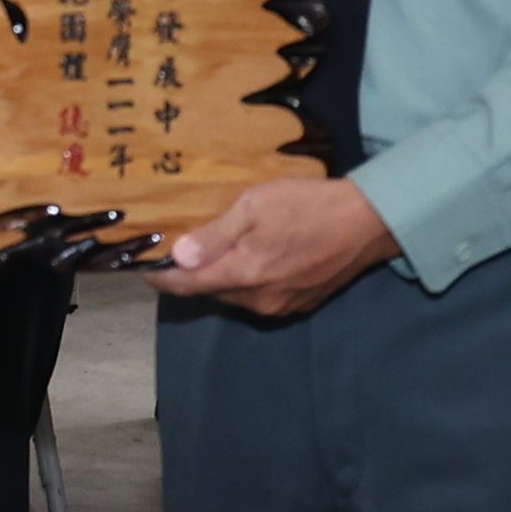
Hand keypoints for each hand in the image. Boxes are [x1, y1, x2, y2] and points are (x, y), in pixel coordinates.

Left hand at [148, 174, 398, 318]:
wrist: (368, 223)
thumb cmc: (307, 206)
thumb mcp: (254, 208)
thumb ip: (215, 236)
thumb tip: (178, 258)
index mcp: (244, 277)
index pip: (189, 286)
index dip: (162, 278)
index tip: (142, 267)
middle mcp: (261, 300)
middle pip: (212, 292)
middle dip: (192, 275)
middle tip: (176, 250)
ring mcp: (284, 305)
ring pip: (237, 295)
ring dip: (221, 277)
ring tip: (210, 251)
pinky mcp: (303, 302)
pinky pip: (261, 296)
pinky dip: (247, 280)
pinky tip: (249, 257)